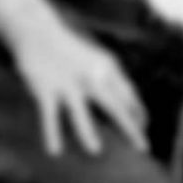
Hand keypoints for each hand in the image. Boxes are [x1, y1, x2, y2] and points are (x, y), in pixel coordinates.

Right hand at [10, 8, 145, 156]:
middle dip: (130, 128)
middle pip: (114, 106)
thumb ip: (115, 83)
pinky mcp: (45, 88)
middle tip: (143, 148)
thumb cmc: (72, 53)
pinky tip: (55, 151)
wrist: (37, 31)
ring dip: (86, 131)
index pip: (128, 94)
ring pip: (79, 111)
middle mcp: (89, 76)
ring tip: (95, 151)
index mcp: (105, 68)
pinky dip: (52, 133)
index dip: (139, 113)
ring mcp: (67, 83)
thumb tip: (135, 112)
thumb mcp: (98, 61)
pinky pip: (50, 115)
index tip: (145, 128)